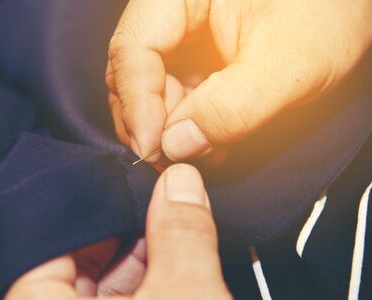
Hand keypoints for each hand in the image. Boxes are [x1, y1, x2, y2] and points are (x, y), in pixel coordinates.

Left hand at [5, 164, 231, 298]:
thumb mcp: (187, 297)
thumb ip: (182, 234)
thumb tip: (180, 180)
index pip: (42, 243)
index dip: (85, 204)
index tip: (119, 177)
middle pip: (77, 256)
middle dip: (122, 221)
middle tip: (151, 188)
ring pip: (105, 276)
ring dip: (141, 246)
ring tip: (168, 210)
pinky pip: (124, 294)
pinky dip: (149, 272)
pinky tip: (173, 245)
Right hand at [106, 0, 371, 164]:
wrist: (351, 3)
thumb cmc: (331, 11)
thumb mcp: (289, 64)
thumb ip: (232, 107)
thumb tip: (174, 146)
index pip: (134, 46)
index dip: (136, 101)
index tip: (152, 150)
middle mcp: (173, 9)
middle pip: (132, 69)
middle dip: (149, 120)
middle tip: (169, 161)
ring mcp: (183, 33)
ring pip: (152, 86)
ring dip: (170, 128)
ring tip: (203, 153)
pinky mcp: (196, 54)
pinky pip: (176, 93)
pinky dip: (188, 124)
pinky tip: (212, 142)